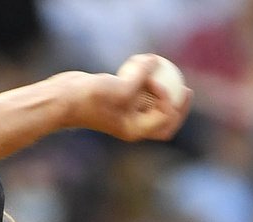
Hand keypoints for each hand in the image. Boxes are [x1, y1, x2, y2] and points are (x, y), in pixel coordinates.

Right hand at [76, 54, 190, 142]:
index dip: (170, 104)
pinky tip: (146, 65)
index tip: (159, 85)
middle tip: (187, 89)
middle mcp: (132, 124)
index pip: (165, 121)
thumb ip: (142, 76)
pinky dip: (144, 82)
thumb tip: (155, 60)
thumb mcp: (122, 87)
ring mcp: (124, 113)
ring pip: (151, 104)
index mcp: (136, 130)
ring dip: (161, 91)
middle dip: (178, 106)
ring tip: (169, 73)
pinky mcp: (117, 100)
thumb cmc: (92, 98)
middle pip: (164, 120)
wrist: (64, 99)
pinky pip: (137, 91)